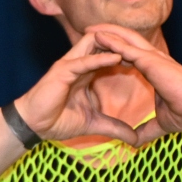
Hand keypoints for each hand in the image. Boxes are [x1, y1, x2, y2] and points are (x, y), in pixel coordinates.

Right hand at [14, 32, 136, 143]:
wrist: (33, 126)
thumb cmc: (57, 122)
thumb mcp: (94, 124)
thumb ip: (115, 127)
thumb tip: (135, 139)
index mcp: (85, 73)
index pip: (108, 54)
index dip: (127, 54)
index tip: (148, 60)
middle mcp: (77, 64)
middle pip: (102, 42)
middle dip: (122, 41)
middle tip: (145, 47)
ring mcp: (69, 66)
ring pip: (92, 43)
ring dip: (112, 43)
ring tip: (134, 48)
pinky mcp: (61, 72)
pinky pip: (83, 61)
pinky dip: (100, 58)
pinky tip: (117, 59)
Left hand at [86, 24, 181, 142]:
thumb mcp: (161, 123)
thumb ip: (146, 130)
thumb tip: (135, 142)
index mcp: (154, 70)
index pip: (130, 55)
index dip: (114, 51)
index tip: (98, 50)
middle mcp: (153, 60)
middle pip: (126, 41)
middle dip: (108, 35)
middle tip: (88, 31)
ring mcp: (153, 58)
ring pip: (125, 39)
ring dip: (106, 33)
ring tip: (88, 29)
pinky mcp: (151, 60)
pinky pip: (127, 47)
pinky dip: (112, 41)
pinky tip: (98, 36)